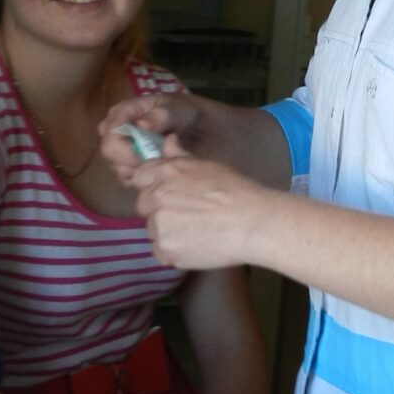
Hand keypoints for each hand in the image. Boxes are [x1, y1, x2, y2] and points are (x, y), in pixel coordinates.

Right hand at [99, 91, 198, 182]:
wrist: (198, 128)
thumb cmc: (184, 114)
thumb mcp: (178, 109)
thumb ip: (161, 116)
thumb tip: (141, 125)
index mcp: (124, 112)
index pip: (110, 130)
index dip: (123, 145)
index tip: (146, 152)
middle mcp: (116, 130)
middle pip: (110, 151)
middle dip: (132, 159)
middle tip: (157, 159)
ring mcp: (120, 150)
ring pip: (117, 167)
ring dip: (140, 169)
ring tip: (162, 162)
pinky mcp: (127, 167)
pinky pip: (127, 179)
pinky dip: (143, 178)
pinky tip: (159, 169)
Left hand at [129, 134, 273, 269]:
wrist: (252, 222)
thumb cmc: (236, 191)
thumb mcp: (207, 165)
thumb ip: (180, 155)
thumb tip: (168, 140)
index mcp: (166, 171)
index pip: (140, 177)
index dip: (153, 186)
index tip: (168, 194)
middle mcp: (157, 196)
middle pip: (144, 206)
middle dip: (159, 210)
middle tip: (187, 216)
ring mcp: (159, 224)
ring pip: (152, 230)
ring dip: (167, 232)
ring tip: (196, 232)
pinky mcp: (165, 250)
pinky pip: (161, 252)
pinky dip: (174, 253)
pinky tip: (196, 246)